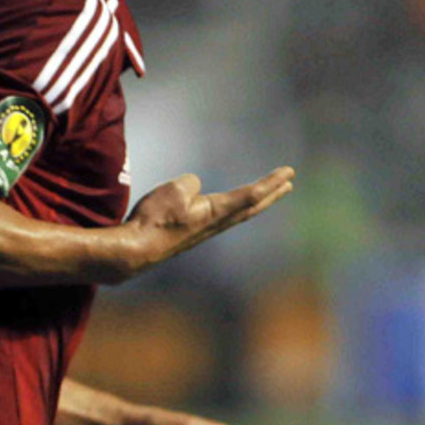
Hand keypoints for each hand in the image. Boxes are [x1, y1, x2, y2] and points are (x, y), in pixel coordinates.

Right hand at [117, 167, 293, 280]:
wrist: (136, 251)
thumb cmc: (155, 220)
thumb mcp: (174, 191)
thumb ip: (191, 183)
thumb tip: (195, 187)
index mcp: (216, 211)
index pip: (251, 195)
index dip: (270, 182)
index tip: (288, 172)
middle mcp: (216, 222)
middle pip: (252, 206)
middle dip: (272, 193)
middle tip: (289, 182)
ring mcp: (205, 229)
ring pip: (239, 212)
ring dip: (257, 201)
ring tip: (270, 193)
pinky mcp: (193, 232)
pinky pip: (223, 216)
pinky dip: (237, 207)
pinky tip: (229, 206)